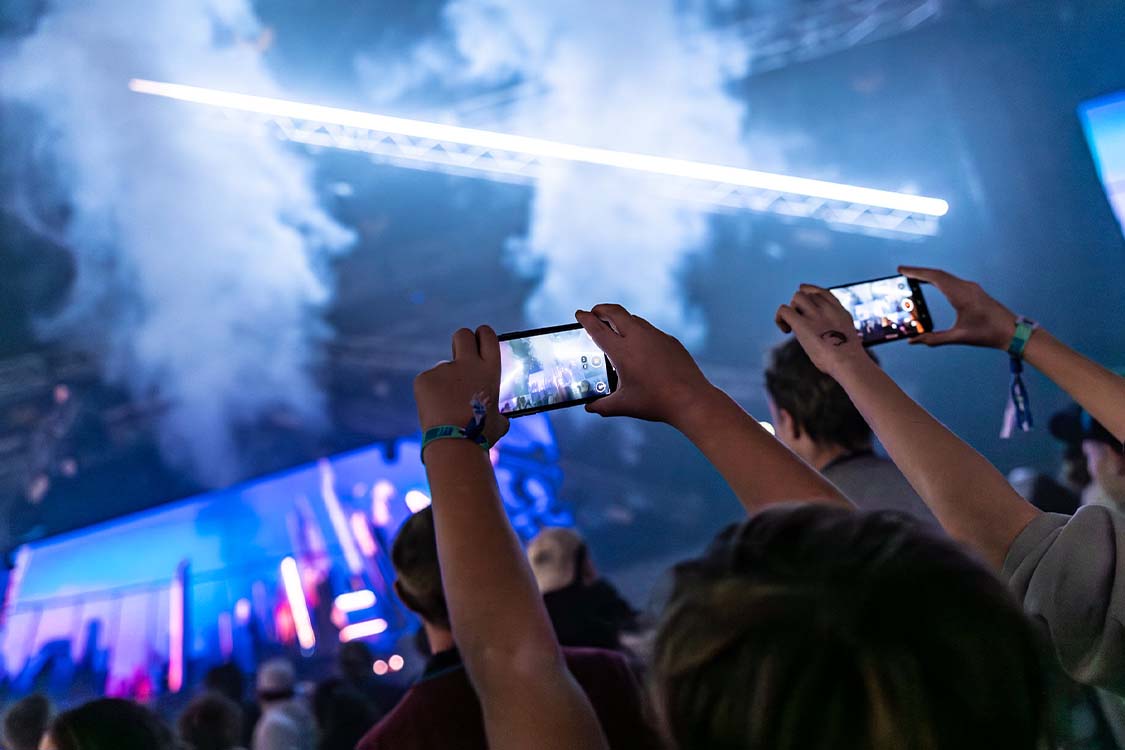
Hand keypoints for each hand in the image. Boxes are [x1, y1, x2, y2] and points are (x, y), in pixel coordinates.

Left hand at [414, 326, 509, 446]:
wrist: (454, 443)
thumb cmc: (481, 435)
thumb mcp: (498, 420)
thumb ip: (498, 411)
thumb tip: (500, 418)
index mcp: (489, 370)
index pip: (487, 336)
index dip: (482, 336)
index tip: (479, 343)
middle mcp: (467, 363)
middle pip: (462, 335)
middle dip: (462, 342)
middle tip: (460, 357)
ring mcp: (444, 369)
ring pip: (443, 368)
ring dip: (445, 381)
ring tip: (447, 406)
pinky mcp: (424, 378)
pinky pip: (428, 381)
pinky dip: (431, 394)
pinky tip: (435, 411)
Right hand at [575, 304, 713, 425]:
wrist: (691, 399)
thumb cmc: (656, 402)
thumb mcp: (624, 406)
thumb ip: (602, 406)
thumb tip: (590, 407)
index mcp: (622, 352)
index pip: (597, 329)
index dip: (586, 319)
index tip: (579, 313)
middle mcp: (638, 338)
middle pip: (615, 312)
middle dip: (601, 309)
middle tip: (595, 312)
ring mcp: (656, 336)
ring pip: (634, 319)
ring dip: (621, 319)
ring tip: (615, 327)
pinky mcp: (670, 340)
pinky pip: (650, 330)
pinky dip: (639, 331)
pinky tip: (640, 344)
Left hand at [776, 285, 869, 377]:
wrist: (849, 362)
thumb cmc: (848, 360)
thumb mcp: (846, 338)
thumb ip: (837, 331)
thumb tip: (827, 339)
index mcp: (839, 311)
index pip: (821, 292)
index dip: (809, 294)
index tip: (804, 307)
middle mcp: (827, 309)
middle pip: (807, 293)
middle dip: (799, 306)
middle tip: (800, 323)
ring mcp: (815, 314)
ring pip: (796, 297)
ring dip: (791, 310)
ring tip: (794, 326)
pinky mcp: (802, 324)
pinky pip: (784, 310)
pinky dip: (780, 318)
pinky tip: (786, 330)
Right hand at [898, 266, 1017, 349]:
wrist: (1013, 331)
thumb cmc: (987, 334)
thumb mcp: (958, 337)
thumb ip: (934, 339)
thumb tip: (913, 341)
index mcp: (962, 295)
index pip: (935, 278)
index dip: (917, 273)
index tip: (902, 270)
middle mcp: (966, 287)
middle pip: (938, 274)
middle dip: (919, 272)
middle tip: (901, 272)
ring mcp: (971, 287)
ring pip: (945, 276)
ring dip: (928, 275)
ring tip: (912, 277)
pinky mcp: (973, 290)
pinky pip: (951, 280)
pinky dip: (937, 279)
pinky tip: (931, 284)